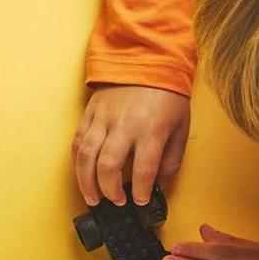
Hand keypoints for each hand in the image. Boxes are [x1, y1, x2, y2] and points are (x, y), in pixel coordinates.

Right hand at [72, 84, 189, 205]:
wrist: (146, 58)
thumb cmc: (166, 93)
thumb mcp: (181, 126)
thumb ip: (171, 158)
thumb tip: (160, 181)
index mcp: (151, 130)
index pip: (144, 170)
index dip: (141, 192)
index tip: (140, 201)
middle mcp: (124, 126)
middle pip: (108, 167)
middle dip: (109, 191)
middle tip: (115, 201)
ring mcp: (103, 119)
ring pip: (86, 157)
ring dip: (86, 182)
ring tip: (92, 198)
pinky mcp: (90, 114)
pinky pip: (78, 142)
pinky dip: (77, 162)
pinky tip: (82, 174)